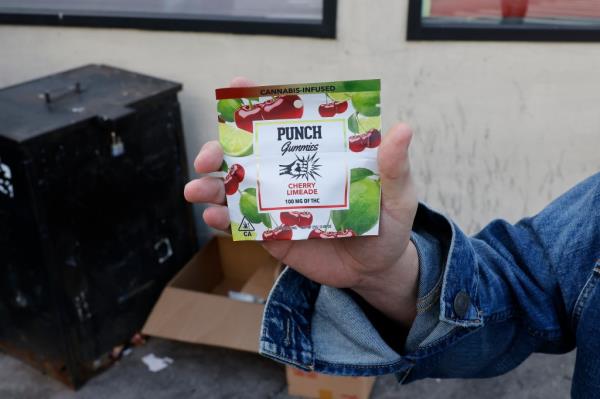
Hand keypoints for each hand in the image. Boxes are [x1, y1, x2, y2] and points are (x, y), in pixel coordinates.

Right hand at [185, 77, 419, 326]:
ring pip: (234, 188)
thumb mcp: (397, 194)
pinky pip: (242, 224)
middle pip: (247, 154)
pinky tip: (213, 218)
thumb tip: (401, 130)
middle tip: (209, 158)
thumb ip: (393, 166)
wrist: (377, 270)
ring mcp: (277, 204)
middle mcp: (290, 173)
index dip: (259, 101)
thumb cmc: (389, 224)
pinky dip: (223, 219)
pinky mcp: (271, 234)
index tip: (237, 86)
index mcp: (316, 154)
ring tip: (195, 190)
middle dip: (220, 149)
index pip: (285, 120)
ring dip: (209, 186)